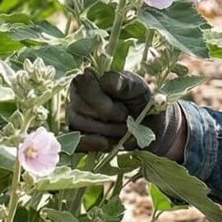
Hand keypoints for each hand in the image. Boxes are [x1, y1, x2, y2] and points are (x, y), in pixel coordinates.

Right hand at [67, 70, 184, 157]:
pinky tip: (105, 143)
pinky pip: (75, 141)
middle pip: (80, 106)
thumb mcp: (138, 89)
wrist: (147, 127)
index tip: (123, 106)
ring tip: (123, 129)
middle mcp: (77, 95)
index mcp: (90, 78)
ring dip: (106, 129)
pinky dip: (90, 143)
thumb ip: (124, 83)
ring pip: (79, 123)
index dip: (100, 98)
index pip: (82, 83)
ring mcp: (75, 116)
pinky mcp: (78, 136)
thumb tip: (106, 81)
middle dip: (108, 115)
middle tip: (126, 117)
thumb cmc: (139, 101)